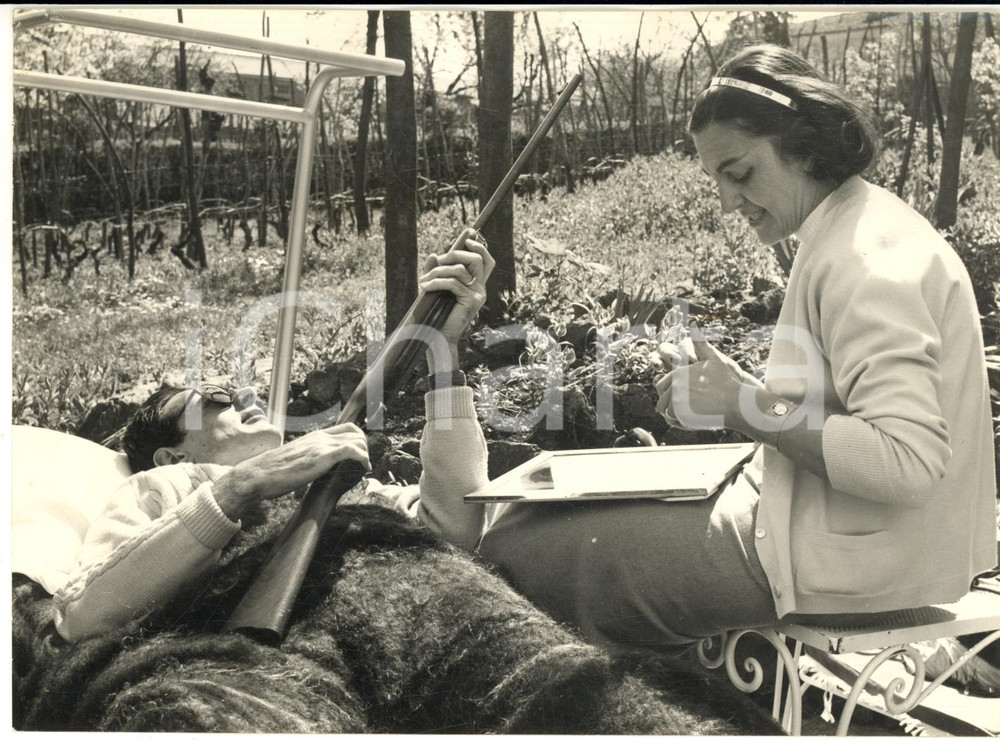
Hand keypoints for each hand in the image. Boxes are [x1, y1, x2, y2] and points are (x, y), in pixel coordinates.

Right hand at [213, 424, 369, 519]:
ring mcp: (321, 445)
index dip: (358, 440)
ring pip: (357, 440)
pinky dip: (363, 459)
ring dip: (366, 454)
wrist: (258, 474)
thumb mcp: (296, 459)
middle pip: (355, 432)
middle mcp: (319, 437)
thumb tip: (318, 468)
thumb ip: (309, 458)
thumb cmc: (273, 471)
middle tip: (363, 465)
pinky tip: (363, 470)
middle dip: (365, 448)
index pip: (346, 428)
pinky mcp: (321, 457)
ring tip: (363, 469)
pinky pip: (352, 451)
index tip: (360, 456)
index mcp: (314, 436)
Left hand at [418, 228, 494, 344]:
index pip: (487, 261)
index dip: (480, 247)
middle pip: (476, 259)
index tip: (467, 238)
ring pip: (460, 270)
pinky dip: (436, 282)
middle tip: (438, 261)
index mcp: (476, 284)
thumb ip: (435, 271)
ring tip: (424, 280)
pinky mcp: (471, 301)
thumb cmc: (436, 313)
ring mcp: (478, 295)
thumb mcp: (435, 287)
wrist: (437, 336)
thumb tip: (433, 255)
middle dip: (455, 254)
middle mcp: (481, 288)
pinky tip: (424, 286)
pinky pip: (453, 283)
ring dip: (438, 271)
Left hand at [654, 324, 761, 428]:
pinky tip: (689, 421)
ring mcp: (676, 400)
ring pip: (665, 411)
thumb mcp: (713, 359)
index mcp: (678, 373)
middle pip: (661, 400)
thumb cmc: (727, 382)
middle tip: (682, 409)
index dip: (667, 392)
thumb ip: (700, 343)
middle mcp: (674, 386)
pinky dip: (677, 422)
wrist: (737, 403)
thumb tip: (693, 323)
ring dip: (673, 414)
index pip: (661, 385)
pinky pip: (671, 421)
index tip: (678, 398)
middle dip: (668, 405)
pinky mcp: (681, 415)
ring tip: (686, 415)